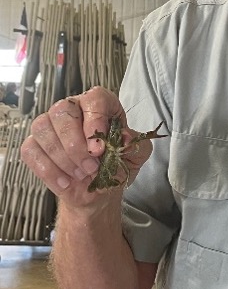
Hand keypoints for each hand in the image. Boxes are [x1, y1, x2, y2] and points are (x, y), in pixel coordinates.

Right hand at [21, 86, 154, 206]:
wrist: (98, 191)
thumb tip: (125, 137)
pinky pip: (30, 150)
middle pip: (63, 111)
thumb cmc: (116, 165)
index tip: (99, 148)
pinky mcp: (34, 144)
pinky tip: (65, 181)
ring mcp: (50, 125)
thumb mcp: (136, 155)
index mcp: (101, 105)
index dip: (95, 120)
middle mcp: (73, 109)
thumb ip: (136, 144)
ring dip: (62, 158)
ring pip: (43, 128)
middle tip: (91, 166)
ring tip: (81, 175)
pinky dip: (48, 169)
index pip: (95, 98)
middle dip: (75, 144)